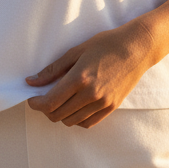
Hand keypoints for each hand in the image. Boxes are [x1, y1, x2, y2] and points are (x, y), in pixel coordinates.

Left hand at [25, 20, 155, 128]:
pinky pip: (87, 123)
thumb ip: (53, 69)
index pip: (50, 102)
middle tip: (43, 99)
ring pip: (71, 121)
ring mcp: (102, 103)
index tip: (31, 99)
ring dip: (60, 115)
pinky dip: (76, 119)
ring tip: (59, 102)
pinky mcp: (111, 107)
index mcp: (79, 78)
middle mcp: (90, 94)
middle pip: (57, 114)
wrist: (137, 48)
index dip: (35, 104)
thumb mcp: (76, 51)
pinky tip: (74, 107)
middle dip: (45, 109)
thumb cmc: (106, 44)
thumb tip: (32, 82)